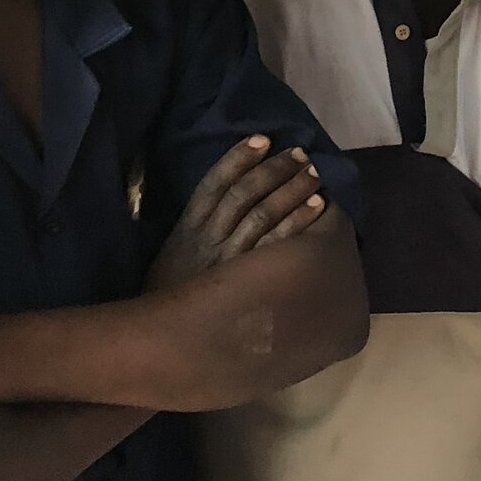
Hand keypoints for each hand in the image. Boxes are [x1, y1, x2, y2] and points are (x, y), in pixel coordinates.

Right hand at [147, 137, 325, 291]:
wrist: (161, 341)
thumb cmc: (171, 295)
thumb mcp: (173, 256)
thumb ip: (195, 229)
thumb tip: (224, 198)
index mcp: (187, 228)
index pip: (213, 184)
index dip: (238, 158)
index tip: (263, 138)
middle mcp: (208, 238)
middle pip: (244, 194)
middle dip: (274, 170)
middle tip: (301, 154)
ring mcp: (229, 260)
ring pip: (263, 215)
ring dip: (292, 190)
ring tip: (315, 174)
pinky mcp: (247, 283)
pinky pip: (276, 248)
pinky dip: (298, 224)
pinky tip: (318, 208)